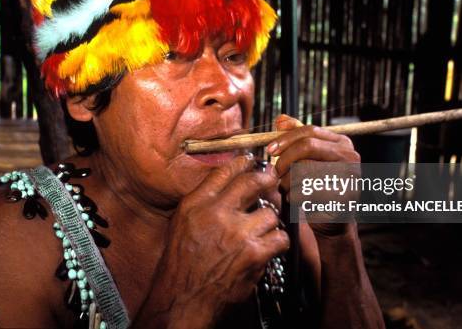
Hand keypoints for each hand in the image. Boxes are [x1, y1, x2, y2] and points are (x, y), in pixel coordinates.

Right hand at [133, 155, 288, 328]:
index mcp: (195, 204)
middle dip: (267, 179)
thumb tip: (227, 185)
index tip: (251, 161)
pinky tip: (269, 248)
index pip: (224, 171)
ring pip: (270, 213)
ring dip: (269, 222)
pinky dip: (278, 243)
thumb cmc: (181, 265)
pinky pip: (280, 237)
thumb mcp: (181, 224)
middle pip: (252, 182)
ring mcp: (236, 232)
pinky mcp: (253, 253)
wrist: (182, 300)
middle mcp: (215, 213)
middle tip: (272, 181)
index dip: (243, 163)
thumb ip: (203, 203)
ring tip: (262, 232)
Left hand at [268, 114, 360, 236]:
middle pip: (308, 146)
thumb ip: (295, 138)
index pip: (309, 131)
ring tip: (286, 188)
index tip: (270, 149)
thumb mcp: (306, 159)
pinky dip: (293, 195)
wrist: (331, 219)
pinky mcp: (344, 197)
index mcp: (342, 142)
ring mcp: (351, 176)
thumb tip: (280, 119)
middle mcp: (350, 156)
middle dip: (285, 159)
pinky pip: (307, 191)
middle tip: (275, 172)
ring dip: (287, 181)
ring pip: (305, 169)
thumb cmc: (316, 186)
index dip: (286, 139)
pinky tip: (293, 199)